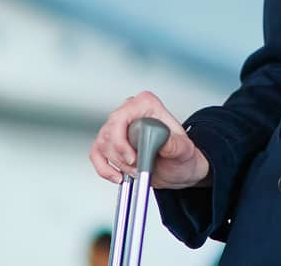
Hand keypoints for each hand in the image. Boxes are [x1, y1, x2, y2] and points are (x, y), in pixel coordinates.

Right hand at [89, 91, 210, 189]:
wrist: (178, 169)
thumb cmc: (181, 154)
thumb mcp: (184, 150)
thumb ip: (174, 145)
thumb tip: (162, 140)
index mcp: (147, 105)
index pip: (121, 117)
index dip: (123, 140)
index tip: (133, 157)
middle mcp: (130, 112)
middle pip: (109, 133)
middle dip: (122, 156)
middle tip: (137, 166)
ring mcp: (118, 127)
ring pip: (102, 145)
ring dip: (117, 164)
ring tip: (135, 170)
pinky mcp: (111, 143)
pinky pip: (96, 155)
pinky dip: (104, 169)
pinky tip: (118, 176)